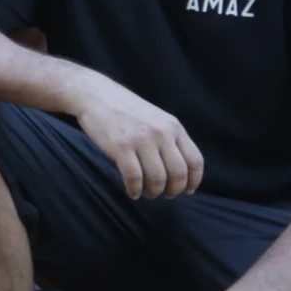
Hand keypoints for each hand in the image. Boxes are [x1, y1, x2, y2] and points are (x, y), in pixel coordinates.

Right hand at [74, 84, 201, 198]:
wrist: (96, 95)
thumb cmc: (126, 111)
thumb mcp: (156, 118)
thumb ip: (170, 138)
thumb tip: (181, 170)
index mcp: (173, 126)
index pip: (195, 160)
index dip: (193, 181)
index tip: (187, 191)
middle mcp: (161, 133)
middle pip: (178, 173)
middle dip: (173, 190)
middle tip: (165, 194)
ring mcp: (141, 139)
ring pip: (157, 178)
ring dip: (154, 192)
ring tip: (147, 192)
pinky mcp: (121, 146)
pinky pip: (134, 178)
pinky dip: (135, 190)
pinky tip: (132, 192)